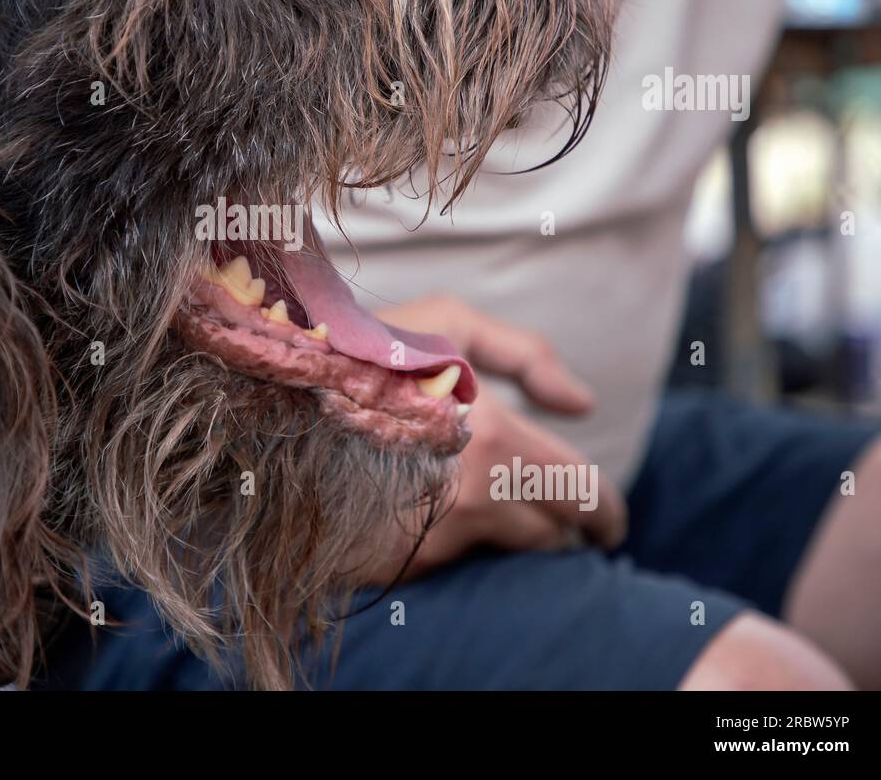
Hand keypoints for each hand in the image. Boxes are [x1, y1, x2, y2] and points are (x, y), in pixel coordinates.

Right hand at [367, 295, 627, 581]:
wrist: (270, 404)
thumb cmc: (363, 347)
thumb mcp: (447, 320)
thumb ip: (526, 354)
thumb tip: (583, 407)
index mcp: (493, 436)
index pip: (580, 491)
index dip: (605, 511)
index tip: (609, 521)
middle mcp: (470, 496)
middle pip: (555, 533)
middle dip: (573, 528)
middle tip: (582, 528)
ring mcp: (432, 534)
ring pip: (513, 553)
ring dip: (525, 536)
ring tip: (516, 513)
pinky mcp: (400, 560)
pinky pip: (462, 560)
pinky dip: (473, 543)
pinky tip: (458, 514)